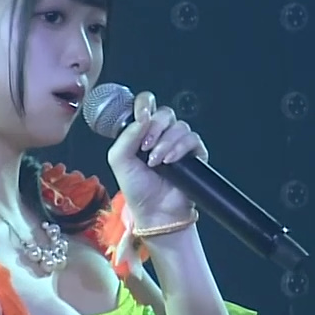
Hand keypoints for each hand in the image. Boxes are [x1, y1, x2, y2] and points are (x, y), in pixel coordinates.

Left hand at [106, 91, 208, 227]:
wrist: (154, 211)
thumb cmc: (137, 189)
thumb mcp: (119, 160)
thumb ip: (126, 135)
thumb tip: (143, 116)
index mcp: (143, 131)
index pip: (147, 104)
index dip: (145, 104)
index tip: (141, 115)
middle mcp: (162, 134)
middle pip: (165, 113)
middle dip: (155, 128)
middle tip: (146, 146)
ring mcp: (179, 143)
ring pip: (179, 126)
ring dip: (165, 143)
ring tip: (156, 161)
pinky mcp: (195, 154)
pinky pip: (192, 139)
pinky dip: (179, 148)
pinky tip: (169, 161)